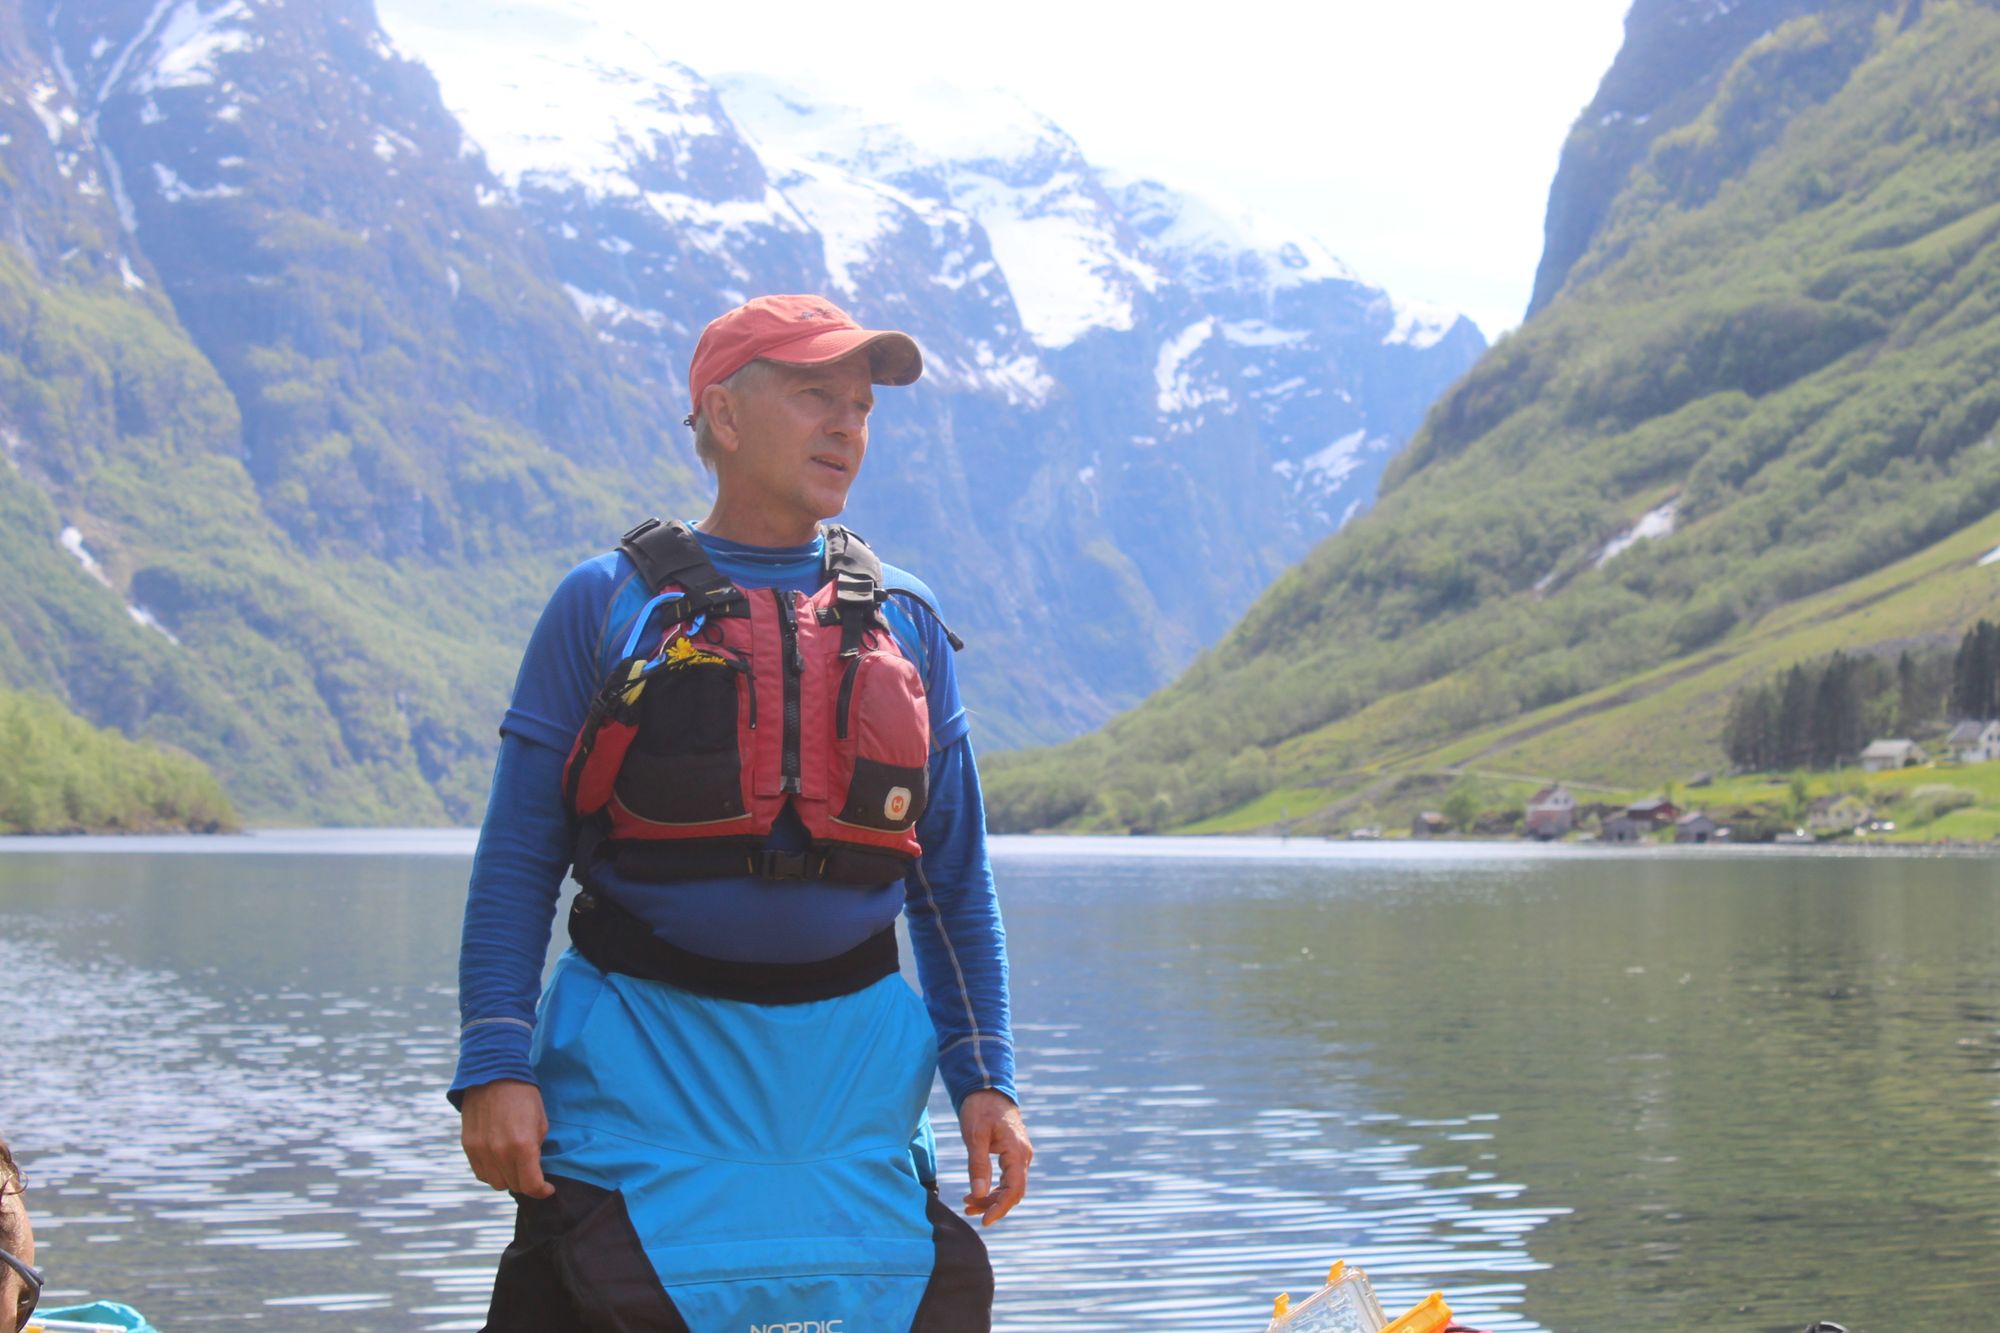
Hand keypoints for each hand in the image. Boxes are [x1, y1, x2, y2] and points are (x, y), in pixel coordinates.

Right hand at [461, 1078, 555, 1197]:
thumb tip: (535, 1168)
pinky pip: (480, 1172)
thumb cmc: (523, 1096)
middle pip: (513, 1186)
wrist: (493, 1074)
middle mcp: (499, 1152)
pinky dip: (491, 1172)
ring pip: (495, 1183)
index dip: (542, 1191)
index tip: (547, 1188)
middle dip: (526, 1183)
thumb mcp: (541, 1122)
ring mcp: (481, 1150)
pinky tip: (500, 1162)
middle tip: (533, 1174)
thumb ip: (536, 1149)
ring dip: (508, 1179)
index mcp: (522, 1146)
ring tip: (515, 1167)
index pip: (531, 1185)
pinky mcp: (468, 1146)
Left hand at [958, 1089, 1031, 1226]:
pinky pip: (1006, 1177)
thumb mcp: (974, 1135)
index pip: (1014, 1190)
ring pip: (1009, 1186)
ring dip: (990, 1198)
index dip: (1000, 1208)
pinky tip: (975, 1191)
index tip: (984, 1221)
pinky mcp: (1012, 1153)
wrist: (986, 1087)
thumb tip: (978, 1193)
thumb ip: (977, 1165)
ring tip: (967, 1203)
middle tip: (967, 1210)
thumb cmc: (980, 1108)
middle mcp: (1022, 1155)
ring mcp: (1019, 1154)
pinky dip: (992, 1188)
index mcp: (1016, 1151)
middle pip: (1013, 1192)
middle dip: (992, 1205)